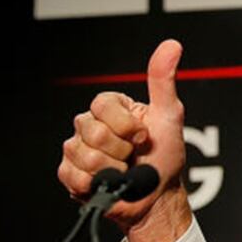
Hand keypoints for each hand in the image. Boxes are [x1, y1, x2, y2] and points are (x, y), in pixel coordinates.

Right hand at [57, 40, 192, 241]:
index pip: (102, 105)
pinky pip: (73, 175)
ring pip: (84, 155)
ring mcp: (77, 148)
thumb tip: (172, 45)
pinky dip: (96, 184)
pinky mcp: (69, 173)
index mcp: (111, 108)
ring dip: (112, 169)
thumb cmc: (164, 156)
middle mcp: (89, 124)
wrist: (157, 196)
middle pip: (93, 131)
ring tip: (124, 171)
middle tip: (134, 155)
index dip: (126, 125)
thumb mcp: (170, 116)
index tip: (143, 135)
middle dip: (122, 149)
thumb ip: (163, 81)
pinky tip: (108, 183)